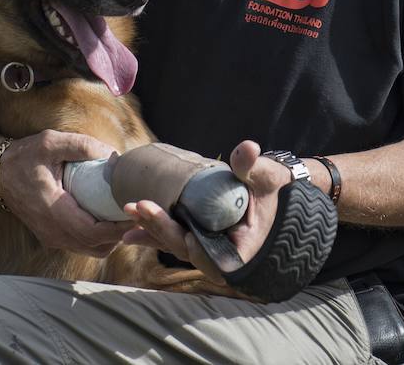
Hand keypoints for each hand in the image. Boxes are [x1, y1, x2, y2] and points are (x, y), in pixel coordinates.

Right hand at [0, 129, 135, 256]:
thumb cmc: (25, 156)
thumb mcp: (51, 142)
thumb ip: (82, 146)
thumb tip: (115, 156)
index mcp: (52, 209)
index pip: (93, 232)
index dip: (119, 228)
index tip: (137, 213)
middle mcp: (51, 231)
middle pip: (96, 246)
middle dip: (121, 234)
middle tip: (140, 215)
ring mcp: (51, 237)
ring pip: (91, 249)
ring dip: (112, 238)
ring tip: (127, 216)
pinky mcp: (51, 237)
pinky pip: (82, 245)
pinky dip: (100, 238)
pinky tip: (109, 218)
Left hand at [122, 140, 292, 281]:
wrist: (275, 195)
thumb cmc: (273, 190)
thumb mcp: (267, 178)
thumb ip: (254, 167)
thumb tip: (247, 148)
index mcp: (239, 252)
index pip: (205, 253)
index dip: (181, 240)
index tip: (166, 223)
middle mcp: (219, 254)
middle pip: (182, 247)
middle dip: (157, 228)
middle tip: (136, 207)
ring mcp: (206, 246)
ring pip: (173, 243)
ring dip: (150, 229)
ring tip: (127, 213)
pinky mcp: (197, 236)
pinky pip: (172, 237)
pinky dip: (153, 231)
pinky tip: (130, 228)